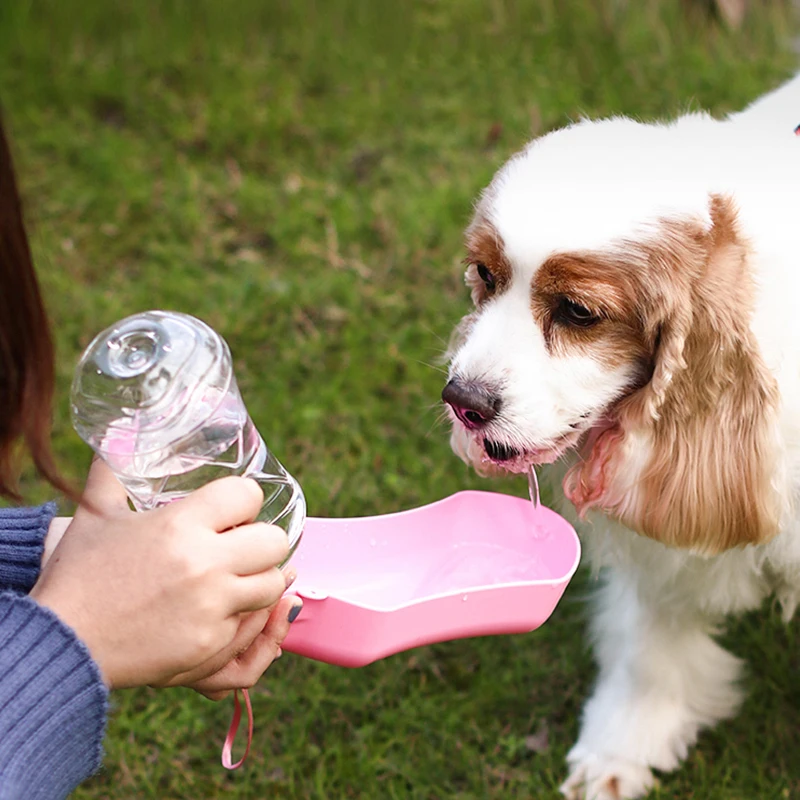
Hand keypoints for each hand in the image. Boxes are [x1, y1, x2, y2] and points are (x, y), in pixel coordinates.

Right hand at [31, 459, 295, 689]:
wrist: (60, 645)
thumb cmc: (78, 576)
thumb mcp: (95, 515)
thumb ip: (112, 473)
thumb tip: (116, 435)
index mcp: (181, 524)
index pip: (248, 495)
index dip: (244, 499)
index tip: (234, 510)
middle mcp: (204, 563)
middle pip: (275, 541)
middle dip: (262, 541)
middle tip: (242, 546)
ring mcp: (211, 606)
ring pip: (274, 584)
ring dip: (260, 579)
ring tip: (239, 578)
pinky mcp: (210, 644)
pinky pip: (249, 625)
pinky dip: (240, 617)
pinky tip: (220, 611)